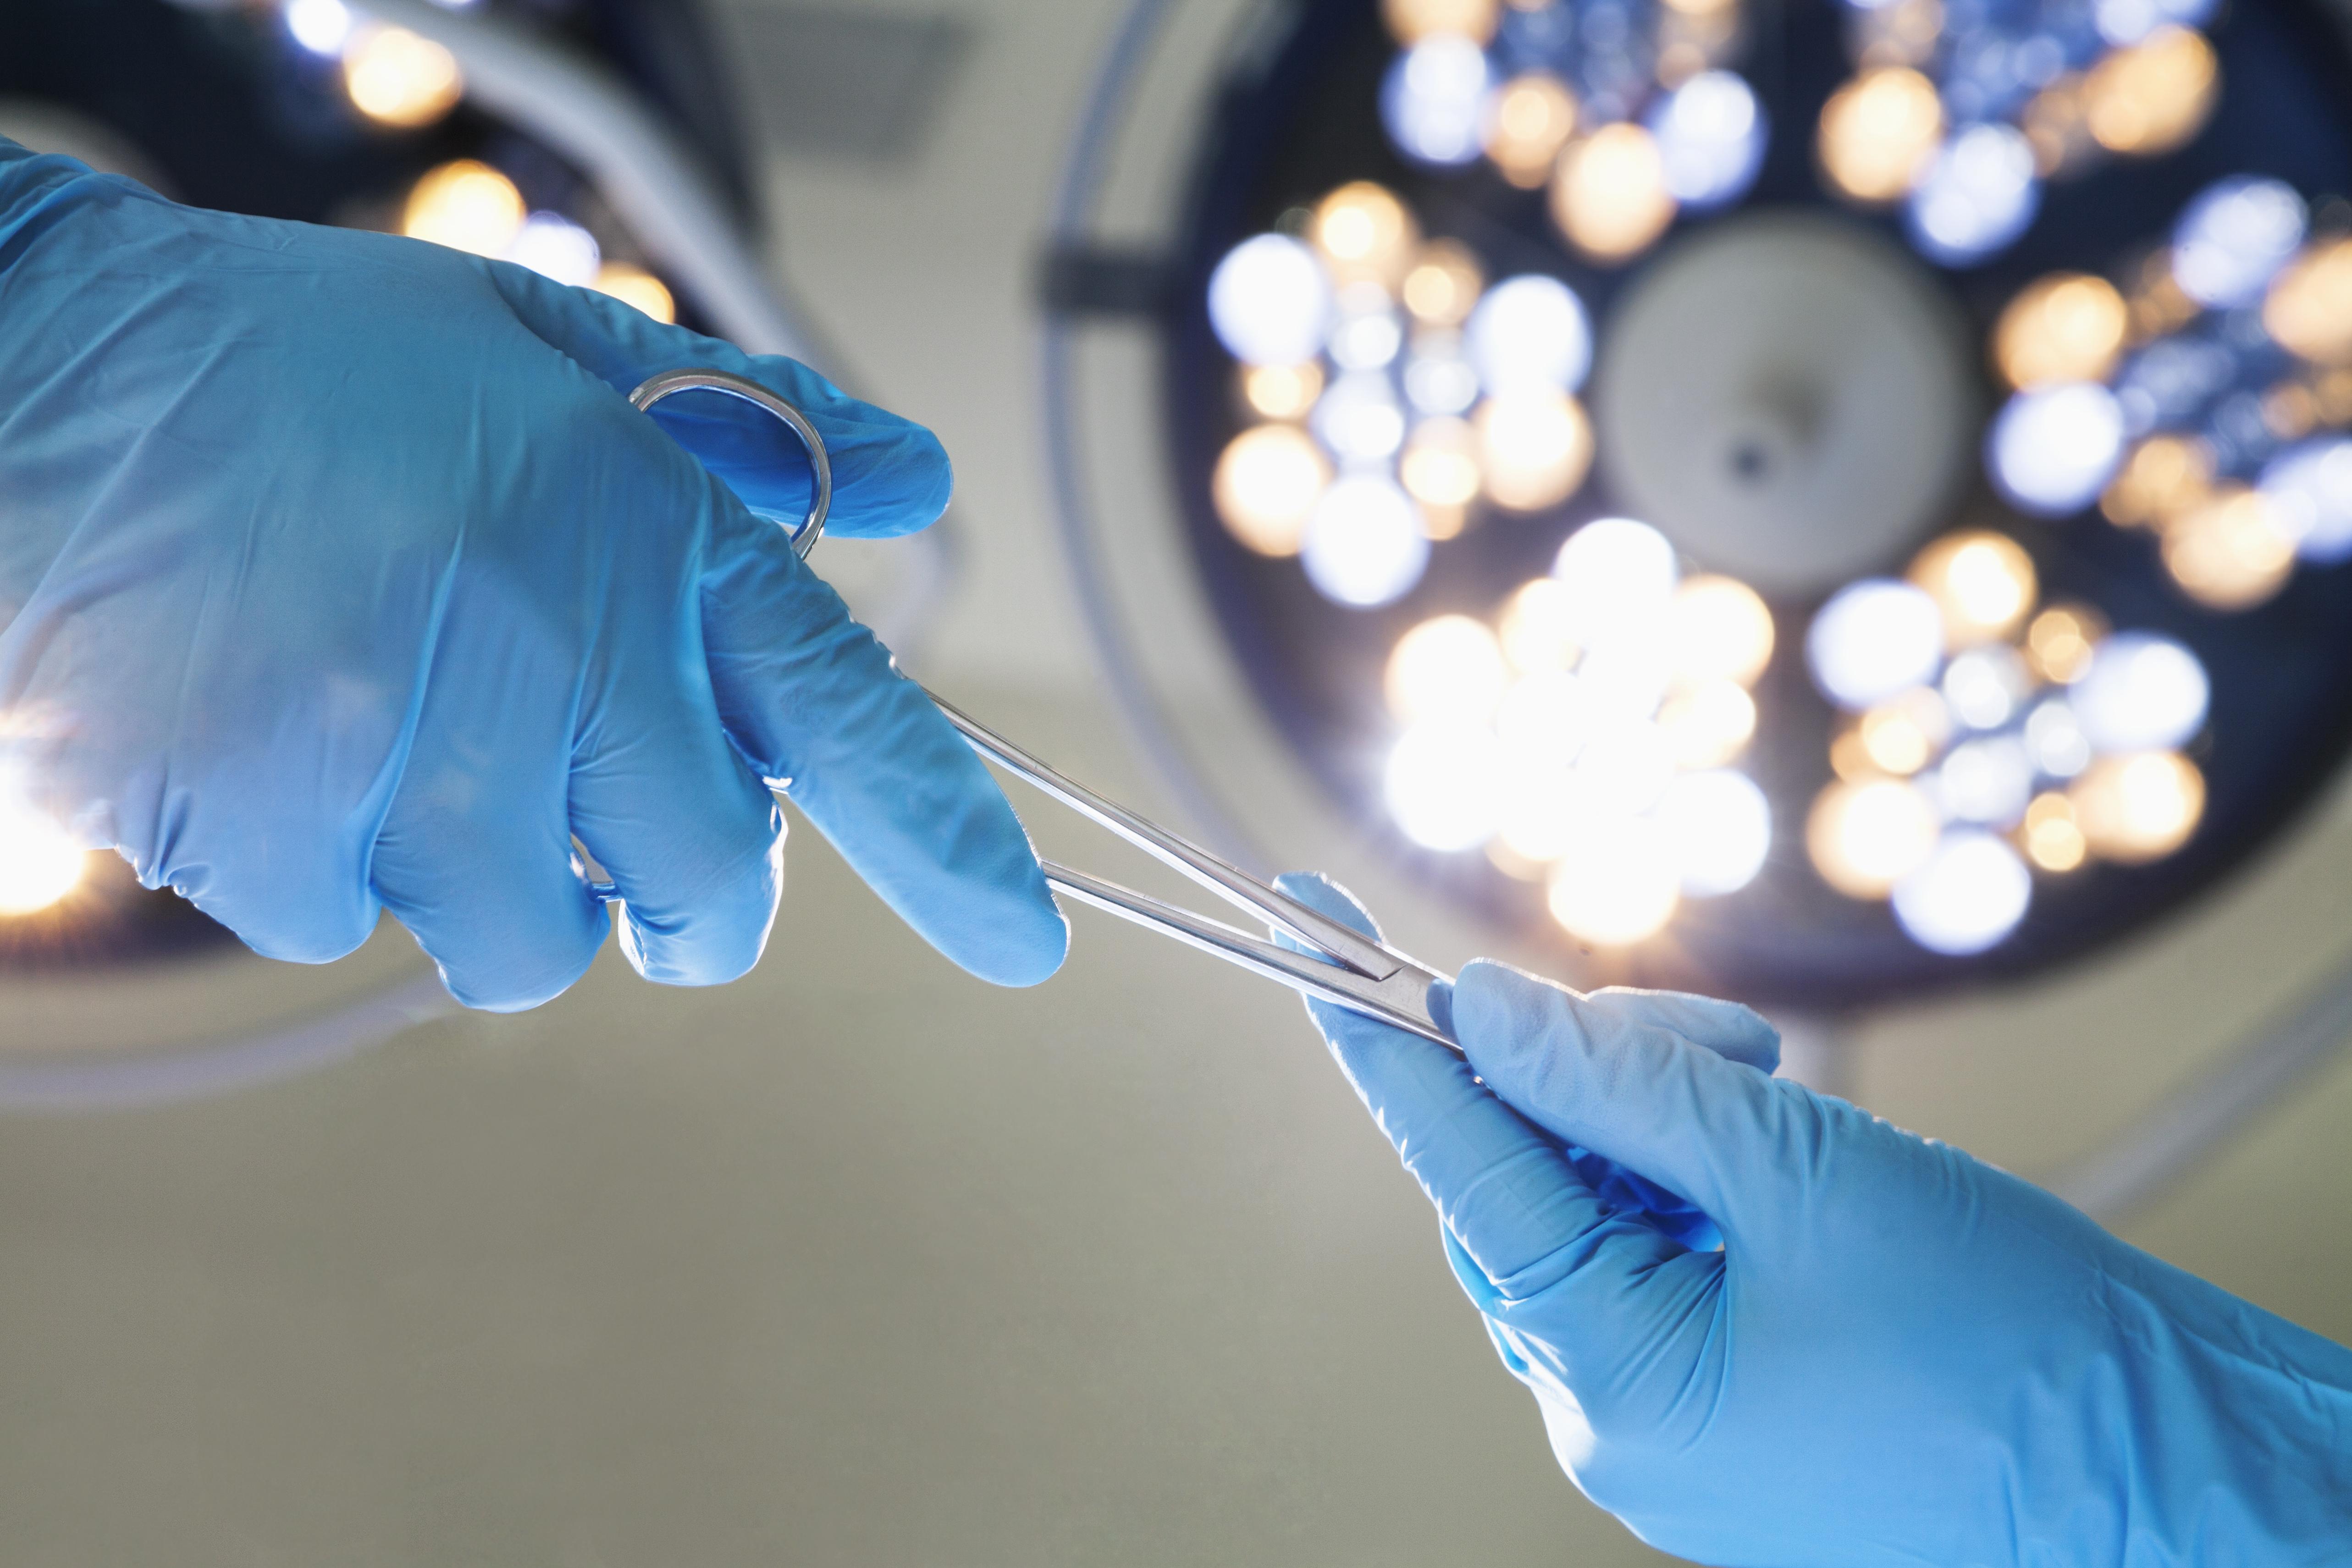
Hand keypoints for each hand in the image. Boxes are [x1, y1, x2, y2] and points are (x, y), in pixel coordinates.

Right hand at [0, 144, 1065, 1007]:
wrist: (38, 382)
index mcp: (643, 534)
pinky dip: (344, 865)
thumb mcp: (546, 349)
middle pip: (709, 892)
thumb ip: (746, 428)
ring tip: (410, 733)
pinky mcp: (280, 839)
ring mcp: (415, 764)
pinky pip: (365, 928)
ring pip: (539, 940)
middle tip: (619, 819)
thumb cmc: (308, 366)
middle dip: (691, 891)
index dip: (953, 846)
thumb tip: (904, 484)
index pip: (849, 721)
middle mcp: (555, 662)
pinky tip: (286, 738)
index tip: (1027, 937)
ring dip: (505, 875)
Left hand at [1276, 872, 2351, 1566]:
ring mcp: (1672, 1417)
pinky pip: (1659, 1259)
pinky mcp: (1726, 1399)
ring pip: (1597, 1212)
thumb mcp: (1803, 1172)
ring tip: (1783, 1098)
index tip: (1310, 936)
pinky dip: (1698, 1181)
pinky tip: (1781, 1150)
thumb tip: (1482, 1007)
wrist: (2172, 1471)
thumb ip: (1623, 1085)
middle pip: (1530, 1184)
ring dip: (1664, 1123)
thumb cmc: (2014, 1343)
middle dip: (1596, 1078)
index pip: (1462, 1171)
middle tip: (1717, 1041)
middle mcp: (1616, 1415)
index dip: (1387, 1042)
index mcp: (1615, 1380)